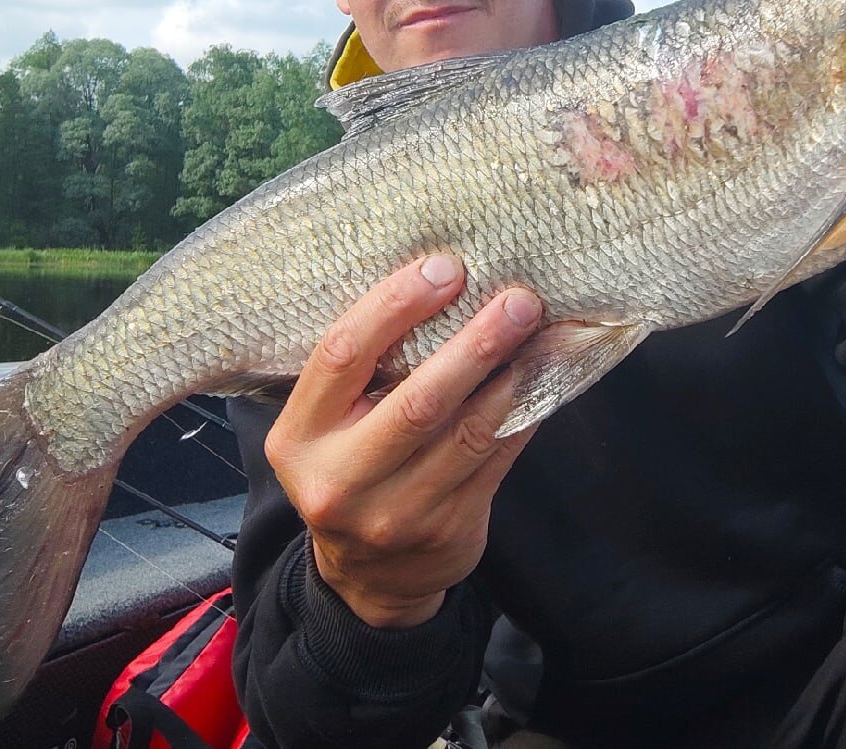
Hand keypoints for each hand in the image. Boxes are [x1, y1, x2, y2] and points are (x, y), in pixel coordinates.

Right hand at [263, 254, 542, 627]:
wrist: (367, 578)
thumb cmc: (351, 468)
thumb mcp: (328, 426)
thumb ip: (364, 372)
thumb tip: (444, 282)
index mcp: (299, 438)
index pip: (342, 355)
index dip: (395, 306)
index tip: (445, 267)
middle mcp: (340, 479)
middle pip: (418, 400)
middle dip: (476, 344)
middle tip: (519, 300)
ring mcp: (396, 513)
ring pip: (469, 433)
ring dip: (515, 376)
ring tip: (547, 332)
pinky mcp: (447, 531)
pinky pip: (497, 459)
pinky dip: (525, 412)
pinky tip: (545, 376)